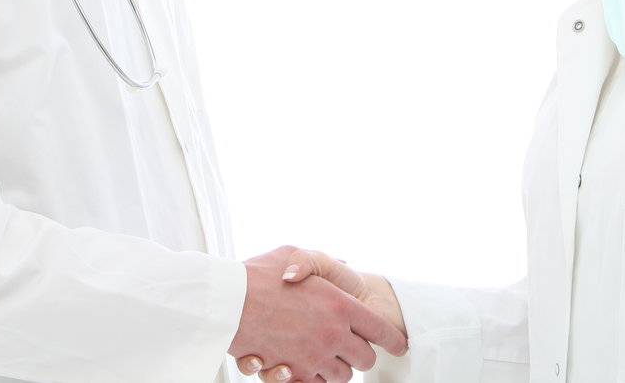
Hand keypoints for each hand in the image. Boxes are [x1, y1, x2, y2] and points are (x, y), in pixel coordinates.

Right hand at [230, 246, 406, 382]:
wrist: (224, 302)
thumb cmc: (258, 275)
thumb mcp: (295, 253)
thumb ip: (322, 262)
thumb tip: (344, 264)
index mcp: (340, 305)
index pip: (380, 329)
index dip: (393, 339)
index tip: (399, 344)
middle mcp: (332, 335)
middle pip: (364, 359)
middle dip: (361, 355)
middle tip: (354, 347)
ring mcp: (313, 358)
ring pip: (342, 377)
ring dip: (338, 368)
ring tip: (328, 355)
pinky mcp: (292, 374)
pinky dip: (315, 378)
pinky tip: (306, 365)